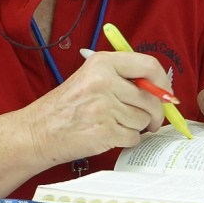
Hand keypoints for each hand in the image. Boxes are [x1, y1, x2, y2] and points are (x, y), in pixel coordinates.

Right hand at [22, 50, 168, 166]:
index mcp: (102, 63)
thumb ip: (123, 78)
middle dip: (155, 113)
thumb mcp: (90, 78)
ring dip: (136, 126)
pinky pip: (134, 137)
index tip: (166, 94)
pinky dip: (127, 139)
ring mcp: (104, 107)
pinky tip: (110, 134)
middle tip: (151, 119)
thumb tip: (161, 90)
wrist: (37, 132)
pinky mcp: (104, 131)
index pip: (149, 65)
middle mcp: (103, 81)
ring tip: (115, 124)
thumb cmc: (66, 107)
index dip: (162, 82)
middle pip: (151, 98)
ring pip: (143, 119)